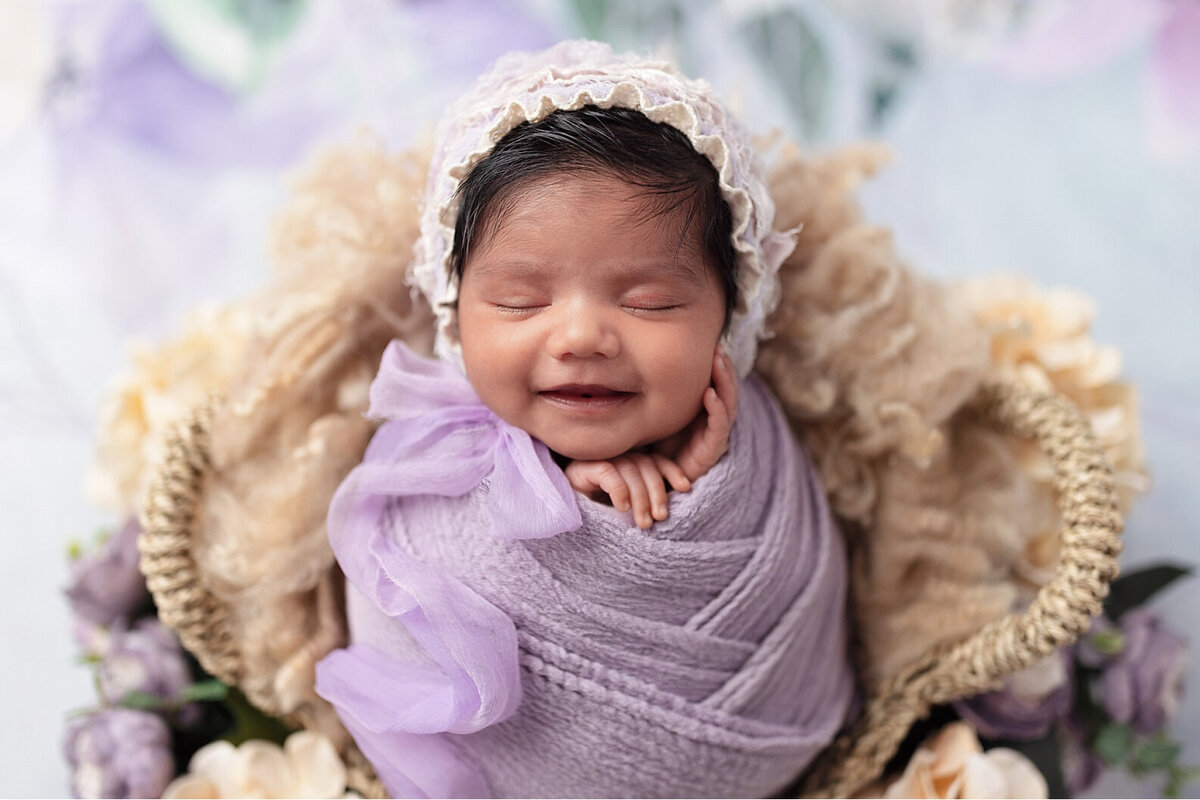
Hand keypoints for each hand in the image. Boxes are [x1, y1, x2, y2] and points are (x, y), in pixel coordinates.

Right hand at [565, 453, 691, 529]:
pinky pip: (607, 472)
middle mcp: (615, 457)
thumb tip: (672, 507)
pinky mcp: (581, 468)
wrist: (561, 521)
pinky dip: (618, 490)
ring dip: (640, 497)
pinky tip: (621, 508)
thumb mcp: (628, 511)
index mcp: (628, 464)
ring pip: (629, 468)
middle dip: (656, 493)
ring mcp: (597, 460)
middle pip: (645, 464)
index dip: (671, 472)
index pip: (655, 460)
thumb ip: (646, 502)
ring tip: (643, 523)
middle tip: (659, 518)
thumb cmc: (599, 520)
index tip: (685, 489)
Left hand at [656, 346, 738, 481]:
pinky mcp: (710, 451)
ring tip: (719, 362)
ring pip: (727, 404)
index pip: (717, 383)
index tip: (713, 344)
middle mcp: (712, 420)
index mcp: (703, 410)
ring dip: (724, 382)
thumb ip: (654, 391)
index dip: (718, 365)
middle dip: (724, 368)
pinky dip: (717, 409)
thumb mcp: (654, 412)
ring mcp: (714, 435)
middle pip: (726, 390)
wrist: (650, 478)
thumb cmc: (652, 442)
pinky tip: (711, 394)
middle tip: (718, 348)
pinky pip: (719, 427)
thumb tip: (642, 358)